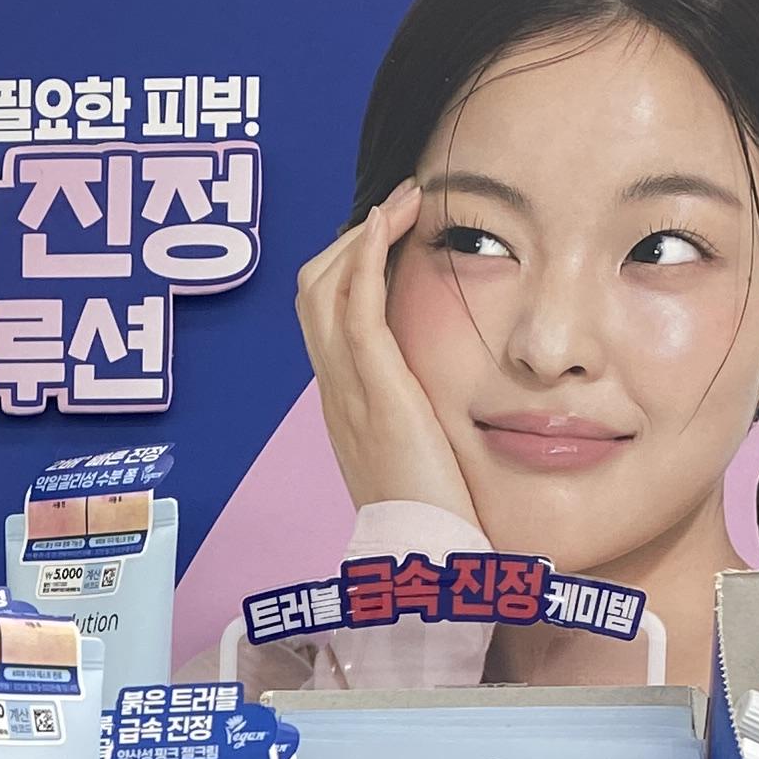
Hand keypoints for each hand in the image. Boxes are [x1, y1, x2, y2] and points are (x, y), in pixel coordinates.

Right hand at [297, 179, 480, 529]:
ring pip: (322, 289)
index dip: (347, 268)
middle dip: (348, 240)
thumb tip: (449, 404)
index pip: (324, 317)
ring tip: (404, 202)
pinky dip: (368, 254)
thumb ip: (421, 423)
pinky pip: (356, 306)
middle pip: (310, 292)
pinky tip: (394, 221)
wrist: (421, 556)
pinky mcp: (375, 390)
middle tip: (398, 209)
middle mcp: (334, 390)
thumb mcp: (418, 460)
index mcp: (343, 404)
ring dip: (362, 234)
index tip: (390, 238)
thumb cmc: (431, 518)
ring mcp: (347, 389)